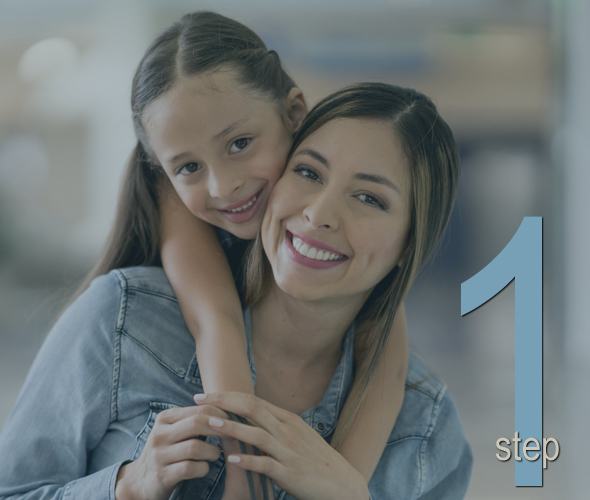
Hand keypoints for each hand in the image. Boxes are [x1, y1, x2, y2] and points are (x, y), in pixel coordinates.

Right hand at [115, 405, 226, 499]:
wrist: (140, 481)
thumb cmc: (169, 451)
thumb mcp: (176, 431)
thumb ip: (195, 420)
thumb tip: (229, 408)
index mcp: (165, 418)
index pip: (200, 409)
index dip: (222, 414)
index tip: (235, 421)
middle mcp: (160, 434)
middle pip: (197, 423)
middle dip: (220, 429)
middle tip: (233, 436)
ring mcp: (159, 455)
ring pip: (195, 447)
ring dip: (212, 452)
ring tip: (216, 455)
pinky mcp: (162, 475)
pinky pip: (190, 468)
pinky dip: (203, 468)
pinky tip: (204, 468)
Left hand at [194, 392, 369, 499]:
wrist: (341, 484)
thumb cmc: (315, 460)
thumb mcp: (297, 435)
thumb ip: (276, 424)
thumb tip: (253, 413)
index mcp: (287, 419)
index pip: (253, 400)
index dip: (227, 396)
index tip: (206, 395)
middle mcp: (287, 430)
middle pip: (251, 409)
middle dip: (222, 403)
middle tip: (198, 400)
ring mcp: (288, 451)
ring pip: (255, 434)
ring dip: (230, 428)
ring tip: (208, 424)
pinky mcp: (290, 473)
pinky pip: (265, 465)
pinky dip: (247, 461)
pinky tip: (230, 461)